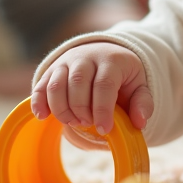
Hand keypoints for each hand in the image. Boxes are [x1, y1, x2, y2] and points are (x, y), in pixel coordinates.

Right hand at [29, 42, 152, 135]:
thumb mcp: (139, 85)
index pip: (104, 84)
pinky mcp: (51, 69)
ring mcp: (66, 62)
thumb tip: (139, 122)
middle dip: (81, 110)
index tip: (104, 129)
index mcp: (111, 60)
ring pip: (56, 85)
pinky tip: (43, 116)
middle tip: (88, 124)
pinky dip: (39, 102)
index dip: (103, 109)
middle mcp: (86, 57)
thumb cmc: (122, 76)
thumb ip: (143, 103)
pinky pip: (41, 85)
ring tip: (73, 122)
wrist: (104, 52)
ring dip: (62, 109)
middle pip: (77, 83)